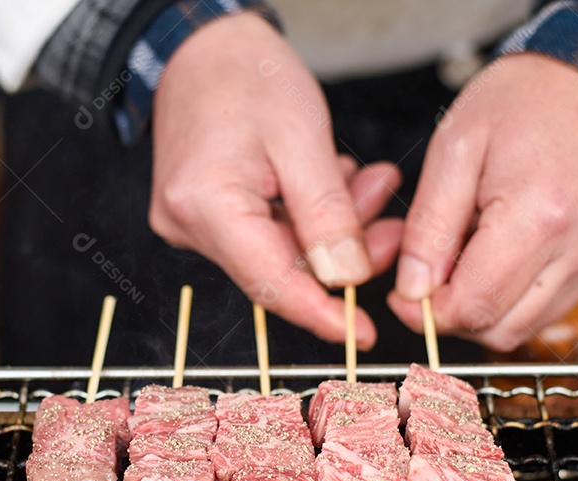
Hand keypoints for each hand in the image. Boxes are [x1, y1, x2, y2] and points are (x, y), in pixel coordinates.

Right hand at [149, 13, 401, 349]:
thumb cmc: (247, 76)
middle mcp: (187, 225)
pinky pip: (265, 232)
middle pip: (278, 269)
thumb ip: (327, 215)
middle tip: (390, 227)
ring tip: (372, 185)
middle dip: (342, 255)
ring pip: (277, 251)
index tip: (363, 334)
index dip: (323, 314)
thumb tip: (346, 280)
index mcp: (205, 205)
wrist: (203, 48)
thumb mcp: (303, 139)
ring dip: (331, 228)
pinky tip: (338, 184)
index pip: (271, 283)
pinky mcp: (202, 216)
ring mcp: (190, 223)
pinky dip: (307, 216)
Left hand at [388, 53, 577, 351]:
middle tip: (432, 272)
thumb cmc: (520, 102)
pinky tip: (503, 252)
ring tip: (470, 253)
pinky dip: (515, 295)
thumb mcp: (454, 149)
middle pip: (500, 329)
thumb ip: (430, 227)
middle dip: (454, 314)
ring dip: (484, 307)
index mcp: (541, 216)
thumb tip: (413, 291)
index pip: (474, 306)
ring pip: (525, 327)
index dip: (427, 312)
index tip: (404, 292)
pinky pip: (549, 307)